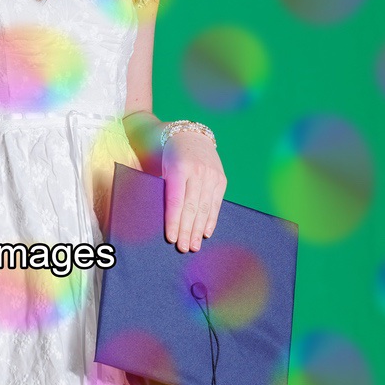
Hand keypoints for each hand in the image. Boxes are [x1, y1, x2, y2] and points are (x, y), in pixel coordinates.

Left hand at [162, 129, 226, 251]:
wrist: (191, 136)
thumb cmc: (170, 156)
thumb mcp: (162, 167)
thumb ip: (164, 189)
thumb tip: (164, 219)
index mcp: (178, 168)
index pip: (176, 200)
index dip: (174, 221)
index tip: (171, 238)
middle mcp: (197, 171)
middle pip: (191, 207)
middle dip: (187, 230)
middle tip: (183, 248)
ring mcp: (211, 175)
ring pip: (205, 208)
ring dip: (199, 230)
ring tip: (193, 246)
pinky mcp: (221, 179)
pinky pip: (216, 203)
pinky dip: (211, 220)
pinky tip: (205, 233)